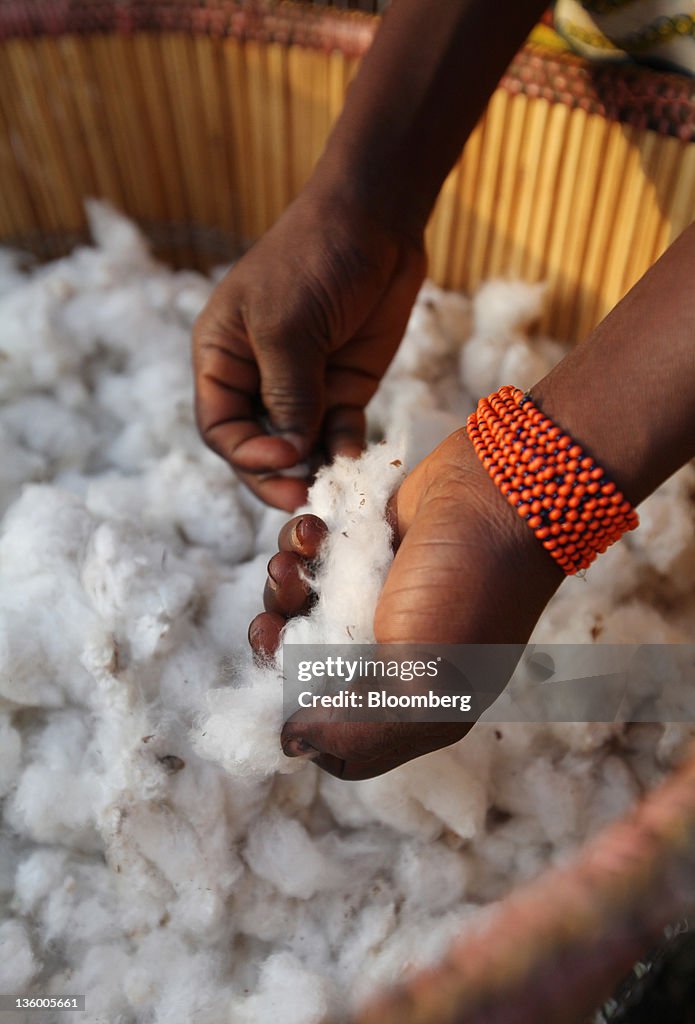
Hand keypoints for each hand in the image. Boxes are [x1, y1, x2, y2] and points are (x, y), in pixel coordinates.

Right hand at [192, 186, 425, 510]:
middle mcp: (256, 379)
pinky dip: (345, 450)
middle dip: (277, 474)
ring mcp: (302, 386)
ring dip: (314, 469)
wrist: (376, 220)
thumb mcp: (288, 326)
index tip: (284, 457)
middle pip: (256, 446)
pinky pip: (338, 432)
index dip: (246, 452)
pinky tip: (356, 460)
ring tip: (334, 485)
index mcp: (222, 357)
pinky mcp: (343, 387)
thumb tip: (291, 454)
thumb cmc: (314, 258)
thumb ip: (287, 393)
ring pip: (298, 447)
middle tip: (305, 496)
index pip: (219, 426)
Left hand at [250, 430, 563, 777]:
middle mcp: (392, 659)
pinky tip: (315, 529)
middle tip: (274, 623)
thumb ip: (357, 727)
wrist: (494, 491)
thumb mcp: (422, 677)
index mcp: (415, 706)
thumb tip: (290, 744)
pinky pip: (309, 560)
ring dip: (283, 589)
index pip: (341, 743)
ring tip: (293, 564)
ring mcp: (374, 602)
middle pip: (307, 673)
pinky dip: (300, 546)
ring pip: (301, 612)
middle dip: (279, 647)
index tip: (281, 689)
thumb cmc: (467, 588)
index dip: (302, 724)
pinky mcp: (362, 552)